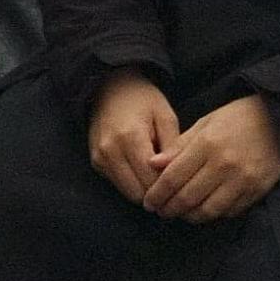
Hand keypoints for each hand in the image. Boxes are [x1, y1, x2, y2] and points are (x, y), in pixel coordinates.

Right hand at [87, 70, 180, 205]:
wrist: (110, 87)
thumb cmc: (143, 99)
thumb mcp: (165, 116)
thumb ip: (172, 148)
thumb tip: (176, 178)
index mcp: (131, 137)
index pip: (152, 180)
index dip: (170, 188)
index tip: (183, 185)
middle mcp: (111, 151)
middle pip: (139, 193)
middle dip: (157, 193)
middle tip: (173, 185)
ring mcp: (100, 158)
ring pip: (128, 193)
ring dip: (145, 190)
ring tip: (158, 177)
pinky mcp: (95, 162)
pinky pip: (118, 185)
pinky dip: (132, 183)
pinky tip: (142, 170)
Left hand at [141, 93, 279, 222]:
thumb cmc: (237, 118)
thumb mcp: (204, 123)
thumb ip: (178, 147)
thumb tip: (153, 165)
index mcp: (207, 144)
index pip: (173, 178)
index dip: (157, 194)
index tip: (149, 202)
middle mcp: (224, 165)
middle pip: (187, 198)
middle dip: (169, 209)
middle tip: (161, 211)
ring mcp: (242, 180)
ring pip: (208, 210)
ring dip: (190, 216)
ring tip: (181, 213)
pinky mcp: (257, 190)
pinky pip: (230, 211)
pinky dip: (214, 214)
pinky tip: (205, 209)